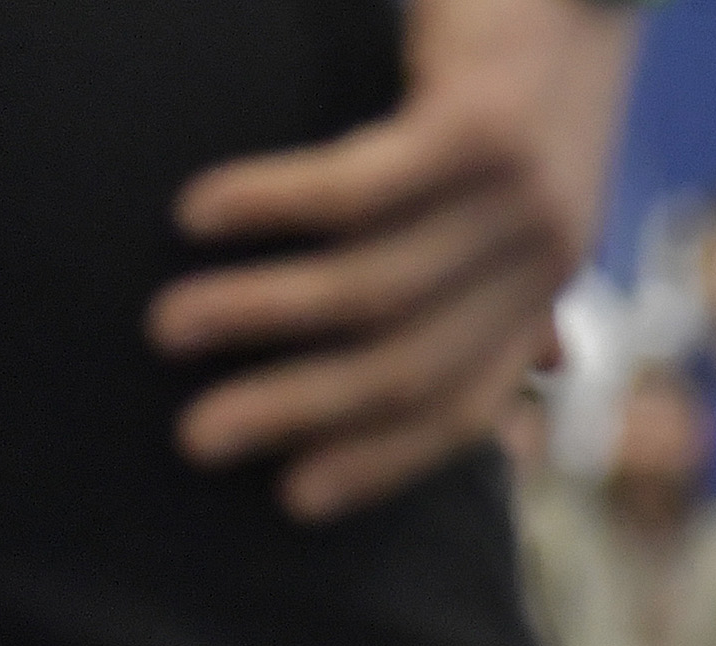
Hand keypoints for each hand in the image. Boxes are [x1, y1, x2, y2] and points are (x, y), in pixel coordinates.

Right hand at [149, 0, 639, 522]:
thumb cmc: (532, 78)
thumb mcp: (538, 193)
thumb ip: (521, 278)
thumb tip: (536, 370)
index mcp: (546, 288)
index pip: (460, 408)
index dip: (377, 461)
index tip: (291, 497)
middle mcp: (540, 259)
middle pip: (405, 368)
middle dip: (296, 411)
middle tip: (199, 437)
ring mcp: (517, 198)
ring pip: (370, 289)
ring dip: (259, 313)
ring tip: (169, 325)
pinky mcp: (478, 129)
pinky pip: (356, 191)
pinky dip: (270, 206)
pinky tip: (199, 213)